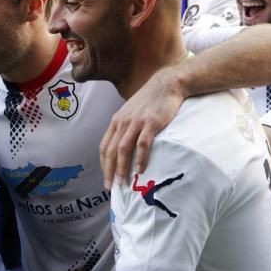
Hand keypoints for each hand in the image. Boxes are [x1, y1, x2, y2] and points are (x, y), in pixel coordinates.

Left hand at [100, 69, 183, 188]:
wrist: (167, 84)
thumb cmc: (150, 100)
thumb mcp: (131, 112)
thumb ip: (125, 127)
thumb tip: (122, 146)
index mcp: (116, 121)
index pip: (104, 146)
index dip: (103, 164)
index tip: (105, 178)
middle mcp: (123, 122)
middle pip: (111, 150)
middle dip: (109, 170)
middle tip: (111, 186)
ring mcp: (136, 122)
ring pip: (123, 149)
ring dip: (121, 167)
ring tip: (122, 182)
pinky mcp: (151, 123)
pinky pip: (142, 144)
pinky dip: (140, 158)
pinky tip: (140, 170)